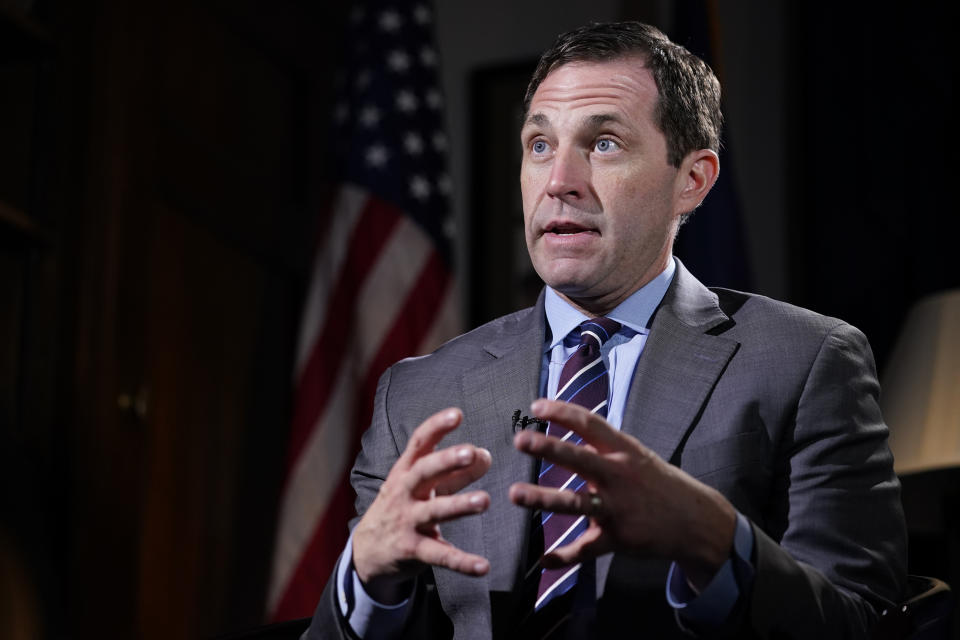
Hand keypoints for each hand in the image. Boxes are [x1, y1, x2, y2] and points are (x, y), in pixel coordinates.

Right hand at [352, 408, 491, 602]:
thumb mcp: (423, 486)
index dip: (437, 427)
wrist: (367, 551)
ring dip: (460, 505)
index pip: (419, 443)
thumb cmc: (403, 507)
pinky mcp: (413, 550)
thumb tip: (486, 455)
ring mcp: (407, 521)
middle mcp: (404, 492)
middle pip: (424, 472)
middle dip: (446, 461)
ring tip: (485, 500)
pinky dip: (462, 562)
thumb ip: (456, 472)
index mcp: (406, 470)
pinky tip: (483, 566)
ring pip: (434, 511)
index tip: (457, 414)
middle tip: (470, 452)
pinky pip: (440, 555)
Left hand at [508, 399, 735, 588]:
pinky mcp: (619, 538)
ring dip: (543, 498)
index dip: (562, 413)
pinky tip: (545, 559)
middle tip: (521, 441)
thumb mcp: (635, 455)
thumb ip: (603, 444)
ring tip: (515, 494)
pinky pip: (587, 549)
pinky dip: (564, 557)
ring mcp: (618, 507)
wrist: (695, 521)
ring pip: (575, 502)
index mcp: (623, 450)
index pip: (590, 424)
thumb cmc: (656, 482)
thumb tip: (567, 426)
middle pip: (579, 458)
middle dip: (549, 448)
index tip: (536, 407)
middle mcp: (619, 475)